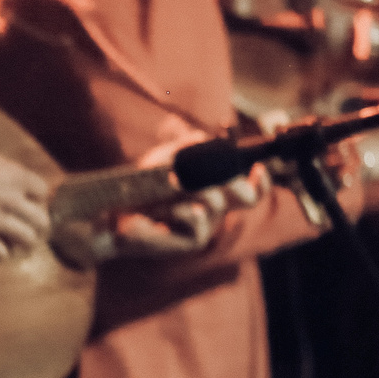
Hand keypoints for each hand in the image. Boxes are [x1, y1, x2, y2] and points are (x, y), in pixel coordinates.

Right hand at [0, 136, 53, 261]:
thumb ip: (0, 166)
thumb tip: (11, 174)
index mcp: (13, 175)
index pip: (42, 191)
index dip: (35, 197)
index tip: (25, 200)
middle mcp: (10, 199)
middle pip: (42, 220)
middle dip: (35, 224)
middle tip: (25, 226)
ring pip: (27, 240)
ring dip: (20, 241)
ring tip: (11, 240)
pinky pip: (1, 253)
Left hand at [109, 142, 268, 259]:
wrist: (117, 212)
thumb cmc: (143, 187)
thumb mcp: (162, 160)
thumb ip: (184, 147)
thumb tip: (201, 136)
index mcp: (216, 189)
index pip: (251, 189)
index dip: (261, 181)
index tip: (260, 169)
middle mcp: (216, 208)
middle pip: (245, 197)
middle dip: (236, 183)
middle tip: (220, 177)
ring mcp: (205, 225)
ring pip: (218, 204)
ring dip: (200, 190)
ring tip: (174, 183)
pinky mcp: (191, 241)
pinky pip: (199, 223)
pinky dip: (188, 211)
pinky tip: (175, 208)